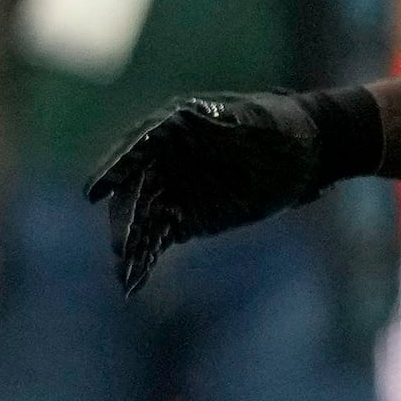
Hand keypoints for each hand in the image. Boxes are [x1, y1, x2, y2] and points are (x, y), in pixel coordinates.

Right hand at [84, 88, 345, 292]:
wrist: (305, 154)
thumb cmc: (279, 129)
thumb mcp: (254, 121)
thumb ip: (219, 123)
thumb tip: (183, 117)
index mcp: (171, 129)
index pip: (135, 150)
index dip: (114, 170)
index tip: (94, 192)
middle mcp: (160, 160)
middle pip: (133, 192)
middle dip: (125, 222)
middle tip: (122, 248)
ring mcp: (169, 190)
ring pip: (141, 221)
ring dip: (131, 248)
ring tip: (126, 277)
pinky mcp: (182, 218)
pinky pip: (156, 239)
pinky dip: (145, 260)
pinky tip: (134, 283)